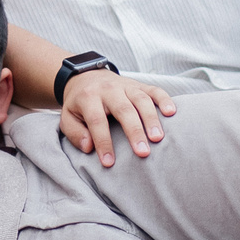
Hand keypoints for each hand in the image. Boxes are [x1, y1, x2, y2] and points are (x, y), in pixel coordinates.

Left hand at [59, 71, 178, 166]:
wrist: (87, 77)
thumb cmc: (79, 105)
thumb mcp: (67, 117)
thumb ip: (74, 133)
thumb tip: (89, 147)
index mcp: (89, 97)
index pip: (97, 121)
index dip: (103, 142)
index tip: (109, 163)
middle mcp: (109, 89)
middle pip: (124, 109)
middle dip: (134, 131)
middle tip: (143, 153)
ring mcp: (126, 85)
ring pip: (141, 99)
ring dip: (151, 119)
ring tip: (158, 138)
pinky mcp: (139, 85)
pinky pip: (154, 90)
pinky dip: (164, 99)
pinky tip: (171, 113)